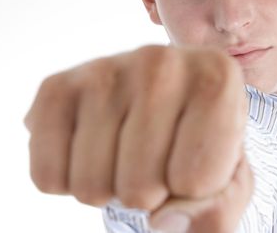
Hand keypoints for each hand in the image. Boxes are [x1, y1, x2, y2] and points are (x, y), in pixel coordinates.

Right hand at [25, 45, 253, 231]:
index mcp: (218, 77)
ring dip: (110, 188)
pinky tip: (93, 149)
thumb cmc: (200, 142)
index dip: (194, 190)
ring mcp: (106, 68)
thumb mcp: (228, 181)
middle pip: (140, 188)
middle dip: (149, 194)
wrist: (164, 101)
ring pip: (91, 186)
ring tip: (129, 152)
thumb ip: (216, 212)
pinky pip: (47, 175)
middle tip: (158, 160)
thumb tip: (162, 222)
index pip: (196, 181)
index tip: (196, 159)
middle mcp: (162, 60)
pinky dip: (68, 181)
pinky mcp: (57, 85)